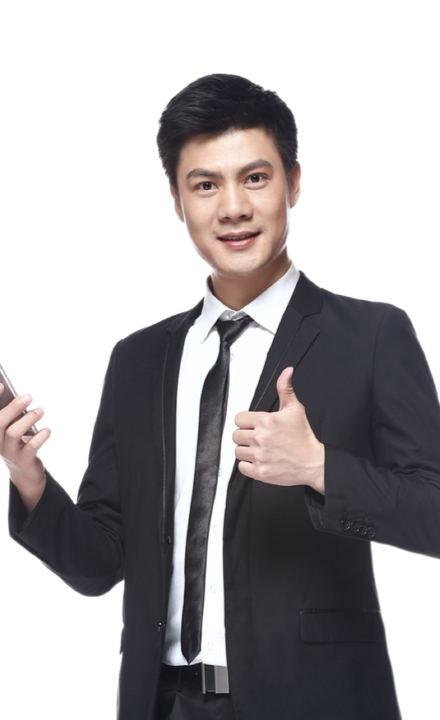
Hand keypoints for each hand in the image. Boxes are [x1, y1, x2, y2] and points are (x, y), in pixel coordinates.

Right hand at [0, 383, 50, 511]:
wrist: (24, 474)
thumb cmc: (19, 443)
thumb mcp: (15, 428)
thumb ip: (15, 414)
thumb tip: (23, 397)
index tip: (2, 385)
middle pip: (0, 422)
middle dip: (13, 407)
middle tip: (28, 396)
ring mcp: (8, 452)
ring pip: (13, 433)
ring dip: (29, 419)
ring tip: (41, 410)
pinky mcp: (22, 461)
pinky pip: (31, 447)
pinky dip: (41, 436)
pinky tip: (47, 429)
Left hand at [233, 367, 324, 492]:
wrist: (313, 462)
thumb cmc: (303, 437)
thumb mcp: (295, 409)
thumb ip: (285, 389)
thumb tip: (286, 373)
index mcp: (267, 421)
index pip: (239, 419)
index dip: (246, 422)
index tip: (253, 425)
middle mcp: (261, 438)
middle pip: (236, 435)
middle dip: (245, 436)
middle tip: (257, 438)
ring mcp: (260, 456)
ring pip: (237, 451)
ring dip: (246, 450)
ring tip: (259, 449)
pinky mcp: (260, 472)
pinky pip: (241, 467)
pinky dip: (248, 465)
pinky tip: (259, 460)